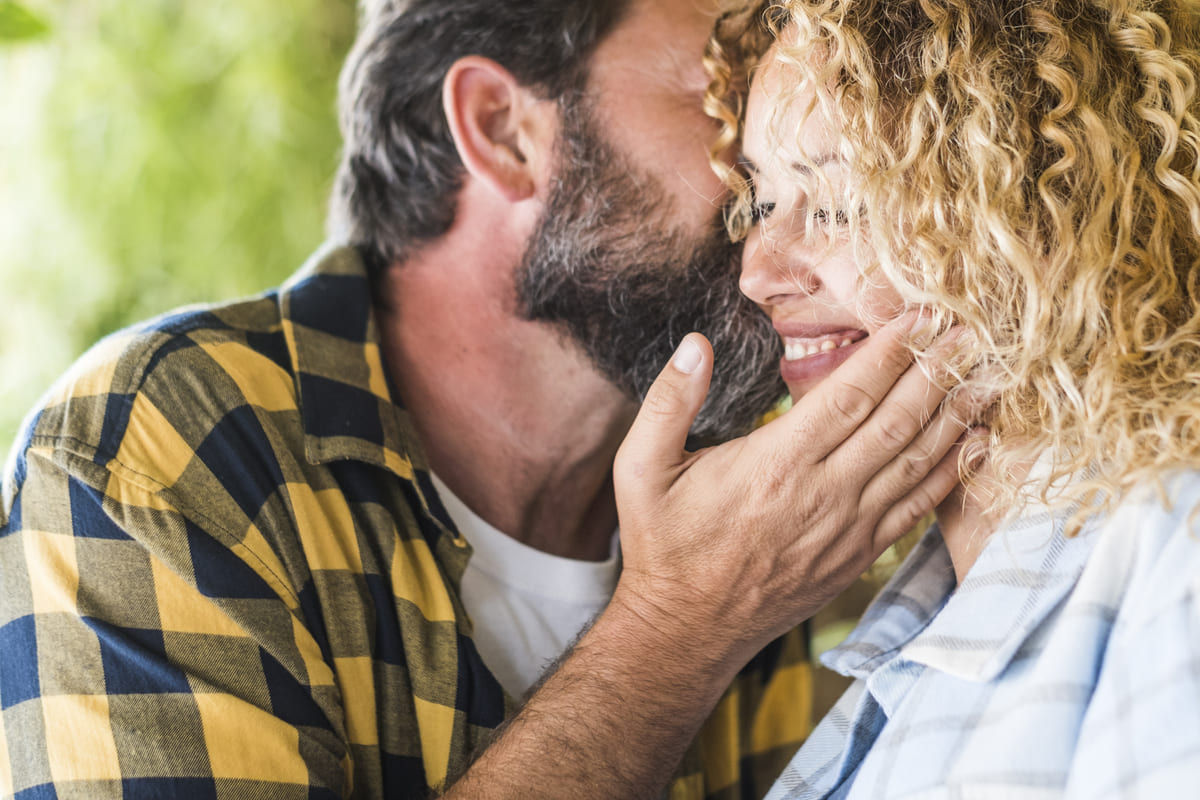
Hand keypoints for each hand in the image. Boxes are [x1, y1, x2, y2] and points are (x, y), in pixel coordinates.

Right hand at [612, 312, 967, 670]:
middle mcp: (822, 494)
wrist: (687, 628)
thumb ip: (668, 402)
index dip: (892, 353)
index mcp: (775, 465)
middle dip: (939, 371)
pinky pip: (918, 508)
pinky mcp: (859, 555)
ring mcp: (848, 529)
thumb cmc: (665, 543)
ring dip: (958, 415)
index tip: (923, 317)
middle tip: (975, 331)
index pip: (849, 395)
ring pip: (917, 462)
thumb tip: (696, 345)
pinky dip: (952, 472)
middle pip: (897, 421)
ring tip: (992, 374)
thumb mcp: (641, 467)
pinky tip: (976, 442)